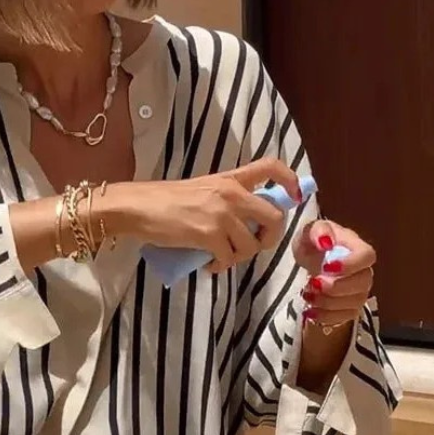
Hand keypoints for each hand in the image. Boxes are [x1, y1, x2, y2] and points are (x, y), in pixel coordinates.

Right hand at [99, 158, 300, 273]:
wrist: (138, 207)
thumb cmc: (165, 201)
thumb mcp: (202, 190)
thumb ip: (227, 200)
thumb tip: (247, 224)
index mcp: (230, 179)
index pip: (270, 167)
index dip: (290, 181)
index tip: (295, 197)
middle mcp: (231, 193)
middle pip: (274, 216)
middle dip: (270, 238)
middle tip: (254, 246)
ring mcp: (222, 215)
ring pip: (251, 245)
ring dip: (239, 257)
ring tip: (221, 257)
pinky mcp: (209, 235)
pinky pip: (229, 259)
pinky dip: (220, 267)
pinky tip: (208, 264)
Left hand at [294, 220, 376, 332]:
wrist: (309, 262)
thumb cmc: (313, 244)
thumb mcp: (309, 232)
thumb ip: (318, 231)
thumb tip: (325, 241)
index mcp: (357, 247)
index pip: (367, 256)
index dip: (351, 264)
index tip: (327, 267)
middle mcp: (363, 270)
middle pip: (363, 283)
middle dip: (337, 287)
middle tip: (314, 283)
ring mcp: (358, 291)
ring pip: (354, 303)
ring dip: (329, 303)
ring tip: (308, 294)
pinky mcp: (349, 308)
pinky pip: (345, 318)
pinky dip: (326, 316)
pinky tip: (310, 310)